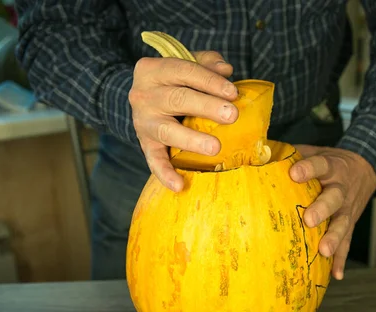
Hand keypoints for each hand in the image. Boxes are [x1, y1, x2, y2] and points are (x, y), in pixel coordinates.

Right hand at [128, 51, 238, 190]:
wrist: (142, 100)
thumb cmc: (173, 81)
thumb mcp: (185, 63)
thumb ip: (206, 61)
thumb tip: (226, 70)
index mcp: (153, 69)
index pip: (184, 70)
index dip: (210, 81)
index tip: (233, 93)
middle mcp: (143, 95)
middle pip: (177, 99)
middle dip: (206, 107)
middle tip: (231, 115)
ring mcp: (143, 122)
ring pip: (167, 130)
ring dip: (191, 140)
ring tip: (215, 147)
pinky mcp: (145, 144)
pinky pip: (154, 160)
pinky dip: (165, 174)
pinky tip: (179, 186)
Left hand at [289, 145, 375, 279]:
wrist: (365, 167)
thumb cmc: (329, 162)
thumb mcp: (315, 151)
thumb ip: (291, 153)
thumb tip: (257, 152)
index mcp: (331, 167)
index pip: (321, 165)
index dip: (309, 169)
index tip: (294, 174)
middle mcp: (341, 188)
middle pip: (334, 198)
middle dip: (322, 209)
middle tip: (308, 219)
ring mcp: (348, 209)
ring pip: (343, 224)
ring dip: (334, 238)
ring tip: (323, 251)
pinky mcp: (351, 224)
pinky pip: (347, 243)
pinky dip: (341, 259)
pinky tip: (335, 275)